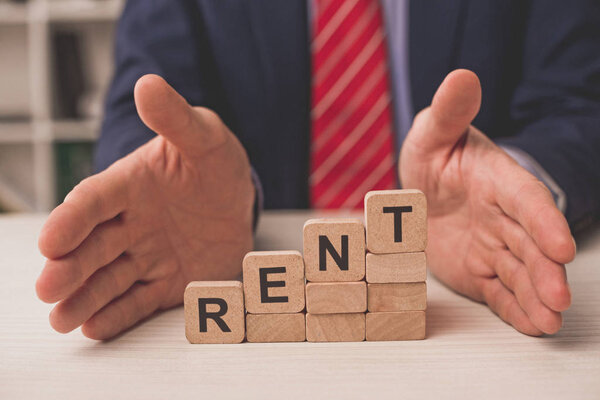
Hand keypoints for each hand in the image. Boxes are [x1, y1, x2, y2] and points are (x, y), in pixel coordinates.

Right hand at [36, 75, 254, 338]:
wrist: (236, 199)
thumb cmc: (213, 164)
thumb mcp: (204, 136)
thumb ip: (176, 118)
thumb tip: (149, 84)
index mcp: (130, 185)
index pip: (93, 201)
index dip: (71, 220)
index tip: (50, 241)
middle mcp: (130, 223)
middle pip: (92, 246)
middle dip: (69, 268)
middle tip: (48, 288)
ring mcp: (146, 256)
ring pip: (109, 279)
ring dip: (84, 299)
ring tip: (63, 320)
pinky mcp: (166, 283)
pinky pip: (139, 301)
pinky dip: (118, 315)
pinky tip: (96, 328)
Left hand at [400, 70, 575, 334]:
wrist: (421, 193)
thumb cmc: (433, 158)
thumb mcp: (432, 133)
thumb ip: (448, 112)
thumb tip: (462, 76)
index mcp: (497, 181)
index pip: (526, 200)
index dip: (544, 221)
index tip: (562, 244)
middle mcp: (503, 217)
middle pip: (530, 244)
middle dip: (546, 271)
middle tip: (559, 297)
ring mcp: (494, 247)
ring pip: (520, 273)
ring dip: (538, 297)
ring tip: (551, 321)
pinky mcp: (480, 272)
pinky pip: (501, 293)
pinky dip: (517, 310)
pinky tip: (535, 327)